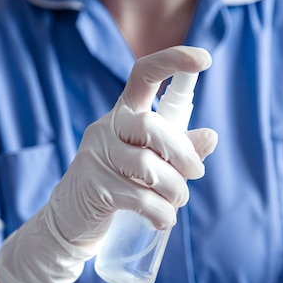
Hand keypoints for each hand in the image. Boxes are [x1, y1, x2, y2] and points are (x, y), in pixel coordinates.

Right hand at [0, 46, 217, 282]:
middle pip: (152, 126)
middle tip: (196, 174)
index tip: (204, 59)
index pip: (143, 75)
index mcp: (123, 115)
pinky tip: (163, 220)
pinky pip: (139, 197)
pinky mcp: (94, 187)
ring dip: (175, 190)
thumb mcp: (150, 164)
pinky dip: (161, 212)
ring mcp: (96, 156)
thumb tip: (211, 136)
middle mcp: (107, 128)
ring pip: (148, 166)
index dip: (173, 61)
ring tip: (176, 203)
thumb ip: (179, 150)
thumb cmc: (118, 187)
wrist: (71, 222)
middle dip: (183, 154)